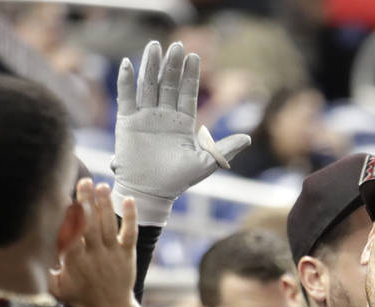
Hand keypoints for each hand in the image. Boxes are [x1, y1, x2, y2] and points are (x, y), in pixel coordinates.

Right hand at [49, 179, 138, 306]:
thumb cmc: (80, 297)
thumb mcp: (57, 289)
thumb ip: (43, 273)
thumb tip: (23, 256)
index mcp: (76, 262)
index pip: (72, 236)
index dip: (70, 218)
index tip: (65, 200)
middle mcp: (95, 256)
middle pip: (91, 225)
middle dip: (87, 202)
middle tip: (85, 181)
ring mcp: (112, 254)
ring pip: (109, 225)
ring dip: (106, 204)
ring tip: (101, 186)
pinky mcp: (127, 254)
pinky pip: (130, 233)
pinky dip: (131, 216)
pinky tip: (128, 199)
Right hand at [111, 40, 251, 224]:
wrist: (150, 193)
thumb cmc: (178, 181)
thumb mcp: (206, 163)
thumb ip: (225, 148)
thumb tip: (248, 137)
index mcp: (182, 122)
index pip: (187, 92)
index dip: (190, 75)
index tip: (194, 56)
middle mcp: (163, 116)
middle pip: (167, 84)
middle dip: (172, 65)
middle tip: (176, 45)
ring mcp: (145, 117)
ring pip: (148, 85)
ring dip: (150, 66)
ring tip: (154, 46)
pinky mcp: (127, 122)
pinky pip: (126, 97)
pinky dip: (125, 81)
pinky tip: (128, 63)